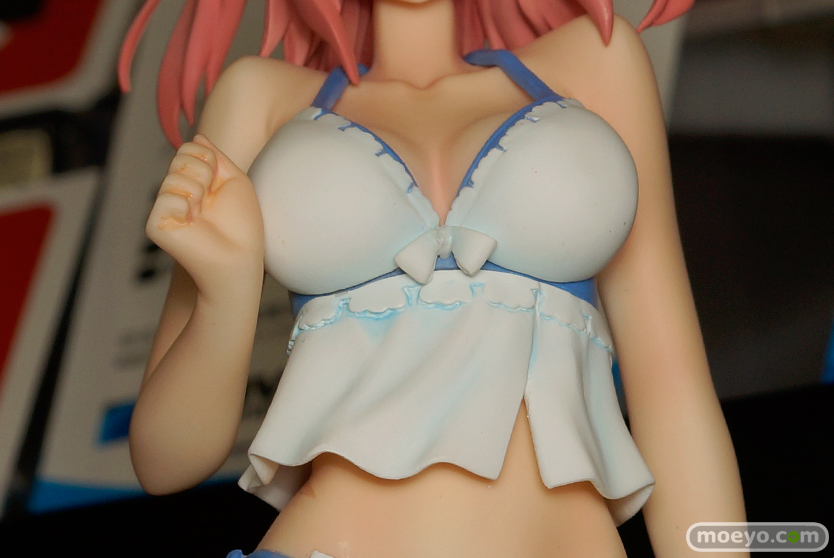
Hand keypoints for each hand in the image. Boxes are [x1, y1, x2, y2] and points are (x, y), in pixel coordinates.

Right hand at [146, 134, 263, 300]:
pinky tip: (191, 225)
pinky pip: (166, 197)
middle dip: (204, 173)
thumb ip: (215, 156)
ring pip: (174, 176)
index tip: (220, 183)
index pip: (189, 148)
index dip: (208, 159)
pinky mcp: (155, 223)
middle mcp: (176, 192)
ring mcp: (164, 208)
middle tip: (211, 201)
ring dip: (198, 192)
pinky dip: (185, 207)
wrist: (239, 258)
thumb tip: (198, 136)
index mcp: (194, 181)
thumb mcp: (234, 181)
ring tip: (203, 215)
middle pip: (179, 157)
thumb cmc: (242, 225)